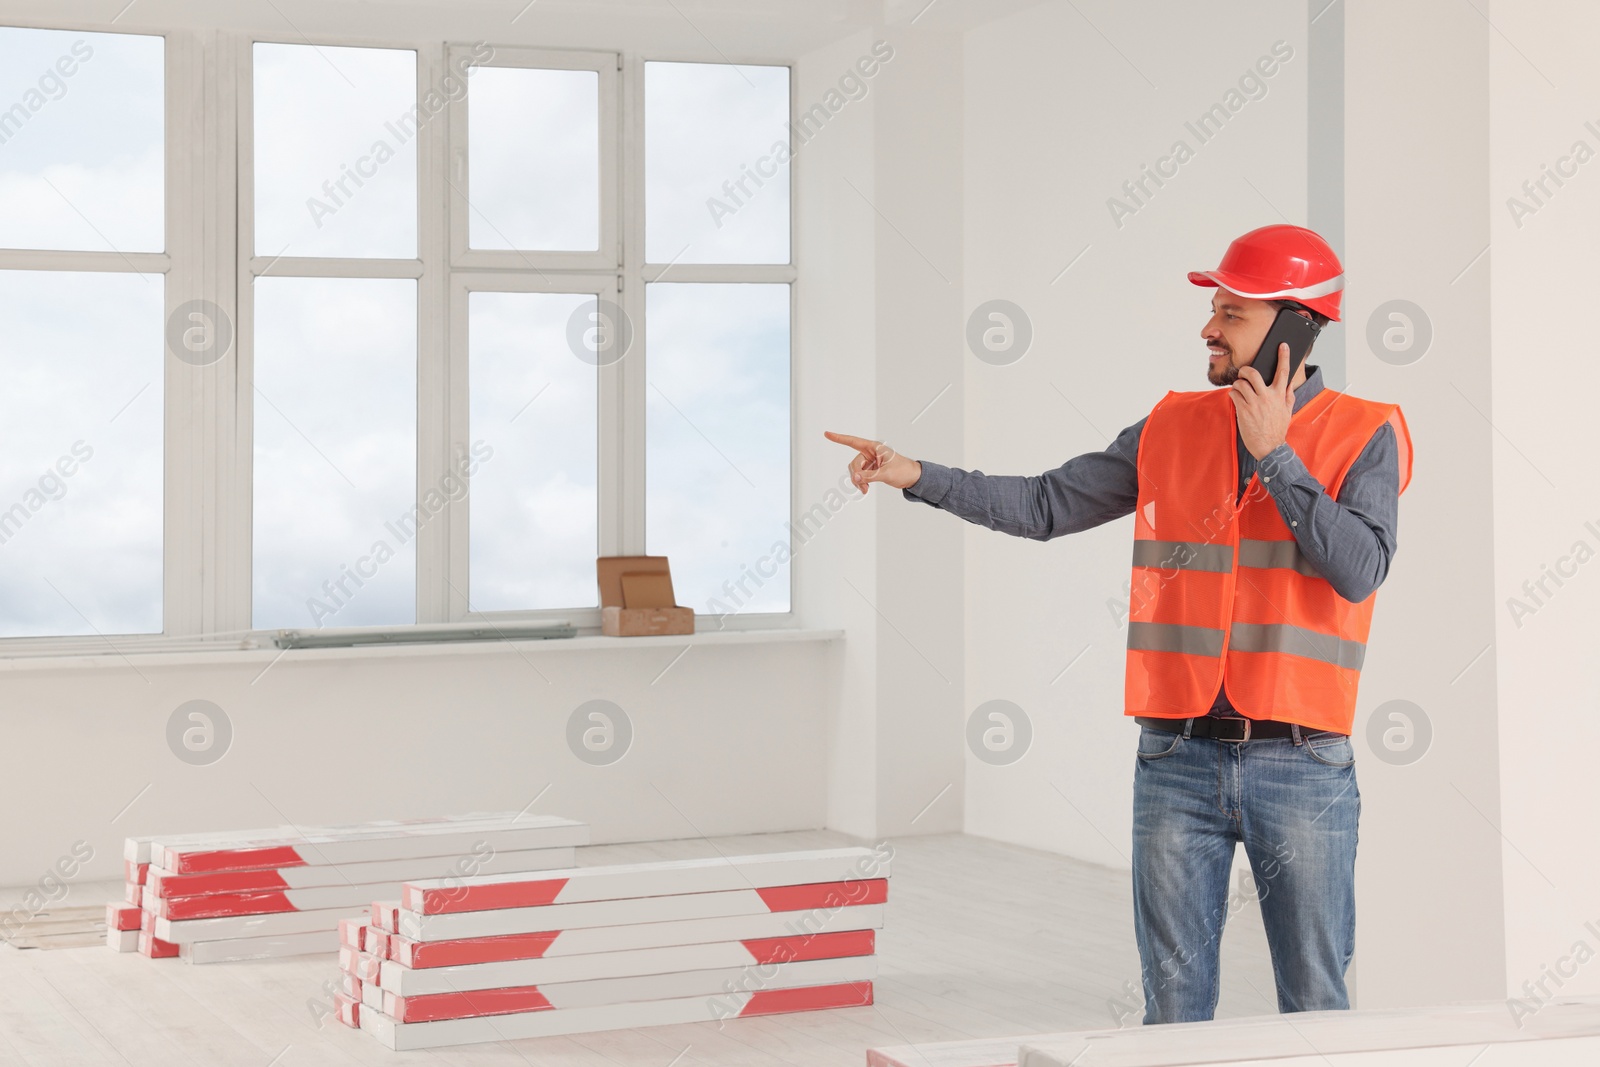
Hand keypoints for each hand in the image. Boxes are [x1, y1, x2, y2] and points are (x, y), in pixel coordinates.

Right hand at [823, 430, 921, 493]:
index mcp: (874, 447)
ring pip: (856, 470)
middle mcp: (871, 452)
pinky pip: (860, 475)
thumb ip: (869, 476)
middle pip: (854, 463)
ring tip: (865, 490)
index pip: (853, 441)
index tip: (827, 434)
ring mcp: (870, 461)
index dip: (839, 438)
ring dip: (858, 481)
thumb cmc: (903, 471)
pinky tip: (866, 489)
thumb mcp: (886, 474)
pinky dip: (861, 483)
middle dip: (856, 475)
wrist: (912, 477)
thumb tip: (855, 478)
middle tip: (863, 488)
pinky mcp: (871, 469)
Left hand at [1231, 343, 1293, 459]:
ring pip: (1240, 383)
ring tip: (1239, 390)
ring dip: (1237, 385)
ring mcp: (1254, 403)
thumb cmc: (1277, 429)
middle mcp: (1267, 397)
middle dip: (1245, 370)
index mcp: (1280, 395)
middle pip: (1253, 373)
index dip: (1284, 356)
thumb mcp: (1287, 412)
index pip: (1283, 372)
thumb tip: (1288, 385)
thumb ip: (1288, 396)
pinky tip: (1236, 398)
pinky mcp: (1243, 410)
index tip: (1283, 345)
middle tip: (1243, 373)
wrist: (1269, 447)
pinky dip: (1233, 394)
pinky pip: (1234, 394)